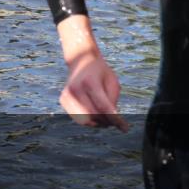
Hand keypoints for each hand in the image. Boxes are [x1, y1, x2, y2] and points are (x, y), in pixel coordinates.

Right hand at [57, 15, 127, 131]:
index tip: (125, 128)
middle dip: (107, 122)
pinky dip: (88, 119)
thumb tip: (113, 121)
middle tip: (116, 122)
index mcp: (90, 82)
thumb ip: (112, 101)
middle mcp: (76, 89)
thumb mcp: (112, 82)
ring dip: (97, 122)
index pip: (103, 107)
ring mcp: (67, 94)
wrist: (81, 60)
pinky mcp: (63, 99)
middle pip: (94, 116)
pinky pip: (78, 118)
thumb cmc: (100, 72)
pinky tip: (94, 113)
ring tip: (105, 118)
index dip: (115, 120)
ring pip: (85, 120)